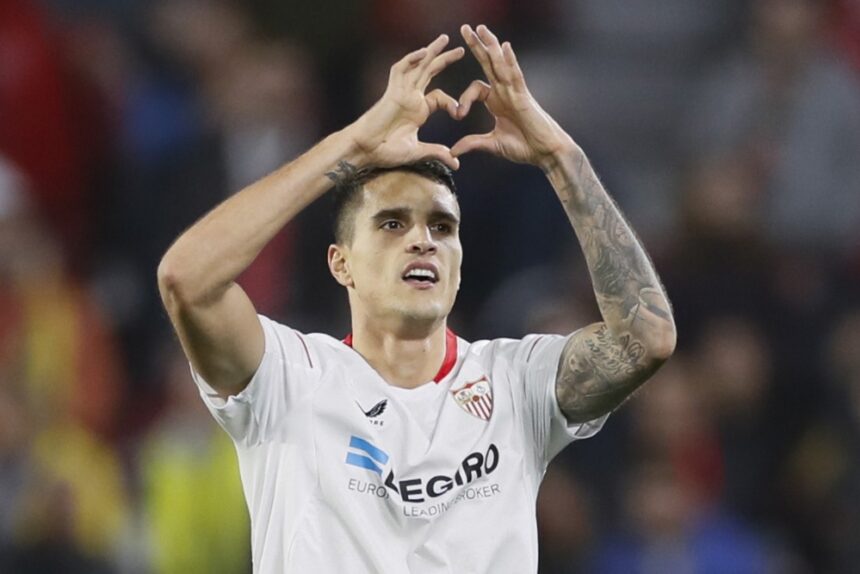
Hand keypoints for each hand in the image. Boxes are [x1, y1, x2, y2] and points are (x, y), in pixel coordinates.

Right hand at [348, 35, 464, 169]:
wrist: (366, 150)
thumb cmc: (386, 151)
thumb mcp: (418, 151)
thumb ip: (437, 153)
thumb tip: (456, 163)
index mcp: (418, 109)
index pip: (439, 97)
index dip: (452, 103)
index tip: (460, 114)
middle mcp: (411, 97)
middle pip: (430, 72)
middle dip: (444, 59)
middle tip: (461, 49)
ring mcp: (401, 92)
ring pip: (417, 66)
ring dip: (430, 52)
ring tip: (444, 39)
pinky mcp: (391, 92)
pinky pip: (400, 70)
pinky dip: (411, 60)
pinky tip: (424, 53)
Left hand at [452, 25, 575, 168]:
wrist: (544, 152)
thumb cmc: (524, 147)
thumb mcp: (492, 144)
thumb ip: (472, 144)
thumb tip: (452, 152)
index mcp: (496, 101)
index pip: (475, 89)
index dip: (463, 99)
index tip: (458, 115)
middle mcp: (505, 91)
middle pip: (488, 63)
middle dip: (476, 46)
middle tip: (464, 28)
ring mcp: (515, 91)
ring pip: (501, 64)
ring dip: (491, 45)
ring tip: (480, 28)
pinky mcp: (524, 96)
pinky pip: (516, 75)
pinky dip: (510, 61)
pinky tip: (504, 47)